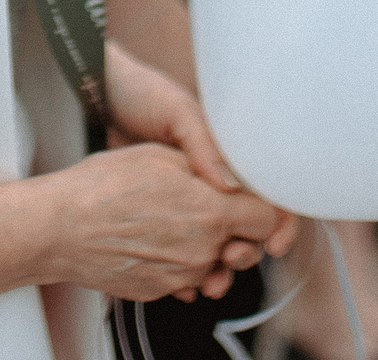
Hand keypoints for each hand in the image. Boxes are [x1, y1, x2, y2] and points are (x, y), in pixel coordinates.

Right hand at [33, 143, 291, 304]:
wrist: (59, 227)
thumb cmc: (104, 184)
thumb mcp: (161, 156)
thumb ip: (208, 169)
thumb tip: (236, 182)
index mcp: (211, 213)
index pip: (267, 219)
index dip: (261, 206)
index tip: (247, 200)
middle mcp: (203, 251)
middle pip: (244, 247)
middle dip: (235, 232)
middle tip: (210, 210)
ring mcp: (181, 277)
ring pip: (212, 264)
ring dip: (203, 247)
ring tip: (172, 222)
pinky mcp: (159, 291)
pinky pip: (183, 278)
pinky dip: (176, 261)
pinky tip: (151, 238)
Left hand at [106, 46, 302, 296]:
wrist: (99, 94)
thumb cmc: (142, 93)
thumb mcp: (176, 112)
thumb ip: (204, 145)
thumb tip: (231, 187)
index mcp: (227, 152)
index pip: (268, 192)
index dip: (278, 221)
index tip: (272, 245)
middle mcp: (214, 176)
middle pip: (246, 225)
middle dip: (247, 250)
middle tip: (230, 262)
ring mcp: (190, 193)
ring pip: (216, 241)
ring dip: (217, 266)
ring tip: (207, 284)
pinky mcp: (166, 207)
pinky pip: (185, 243)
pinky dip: (188, 267)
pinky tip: (181, 282)